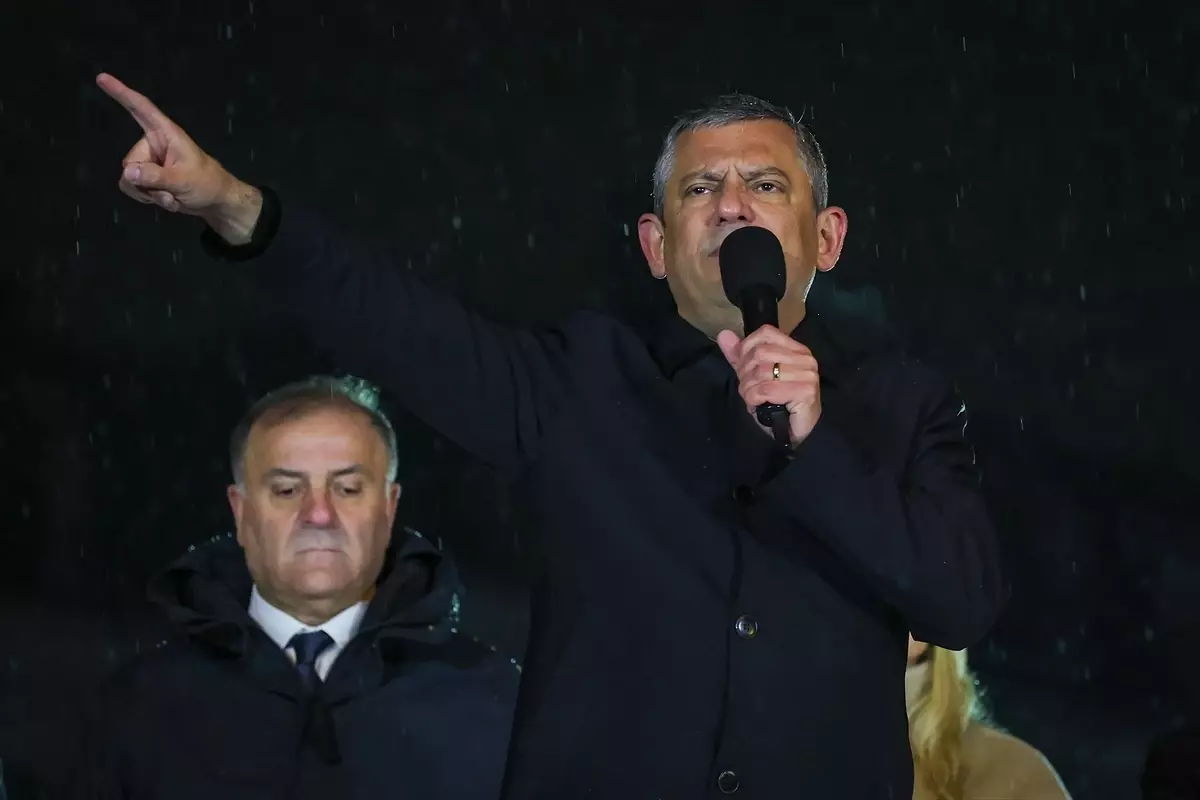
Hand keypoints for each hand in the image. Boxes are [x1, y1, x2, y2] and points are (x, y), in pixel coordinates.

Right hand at [95, 73, 260, 242]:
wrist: (216, 202)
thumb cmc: (207, 183)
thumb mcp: (183, 180)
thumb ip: (155, 176)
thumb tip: (128, 172)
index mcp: (165, 134)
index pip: (140, 109)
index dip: (121, 93)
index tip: (101, 77)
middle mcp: (153, 144)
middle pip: (130, 162)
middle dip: (146, 183)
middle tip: (170, 192)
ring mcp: (149, 162)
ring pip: (129, 178)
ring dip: (150, 194)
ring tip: (172, 197)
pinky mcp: (148, 177)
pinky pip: (133, 188)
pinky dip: (148, 198)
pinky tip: (168, 201)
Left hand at [717, 325, 821, 445]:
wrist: (795, 436)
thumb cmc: (777, 407)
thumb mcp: (755, 378)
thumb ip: (740, 356)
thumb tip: (724, 334)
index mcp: (796, 350)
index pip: (765, 333)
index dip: (747, 349)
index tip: (745, 370)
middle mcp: (805, 358)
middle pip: (760, 353)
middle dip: (746, 374)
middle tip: (749, 390)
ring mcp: (807, 374)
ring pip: (761, 372)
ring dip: (749, 389)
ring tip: (754, 399)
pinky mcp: (805, 391)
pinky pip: (766, 389)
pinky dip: (754, 399)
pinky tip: (759, 406)